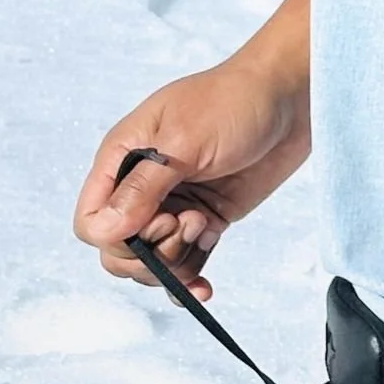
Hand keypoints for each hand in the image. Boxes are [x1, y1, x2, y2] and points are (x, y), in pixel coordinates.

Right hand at [73, 52, 309, 300]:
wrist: (291, 95)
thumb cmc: (233, 101)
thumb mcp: (184, 140)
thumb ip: (144, 187)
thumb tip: (106, 231)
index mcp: (123, 158)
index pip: (91, 222)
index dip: (116, 238)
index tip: (159, 220)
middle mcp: (142, 185)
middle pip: (118, 251)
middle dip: (150, 254)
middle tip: (187, 224)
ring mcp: (175, 204)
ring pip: (153, 262)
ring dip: (177, 261)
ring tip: (206, 225)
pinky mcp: (206, 217)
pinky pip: (186, 261)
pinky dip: (191, 278)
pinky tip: (204, 288)